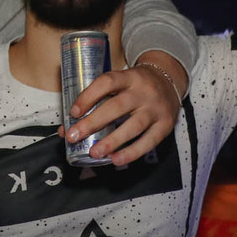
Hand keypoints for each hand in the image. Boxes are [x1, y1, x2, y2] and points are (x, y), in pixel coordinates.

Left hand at [59, 59, 184, 164]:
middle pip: (117, 107)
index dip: (88, 96)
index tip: (73, 112)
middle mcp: (143, 92)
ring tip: (94, 152)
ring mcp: (156, 109)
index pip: (107, 82)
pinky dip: (132, 152)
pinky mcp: (165, 125)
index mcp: (129, 77)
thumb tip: (66, 127)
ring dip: (112, 141)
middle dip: (93, 123)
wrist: (170, 80)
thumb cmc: (135, 85)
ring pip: (133, 126)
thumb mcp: (119, 83)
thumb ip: (95, 100)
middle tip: (74, 136)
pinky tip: (116, 159)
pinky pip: (149, 142)